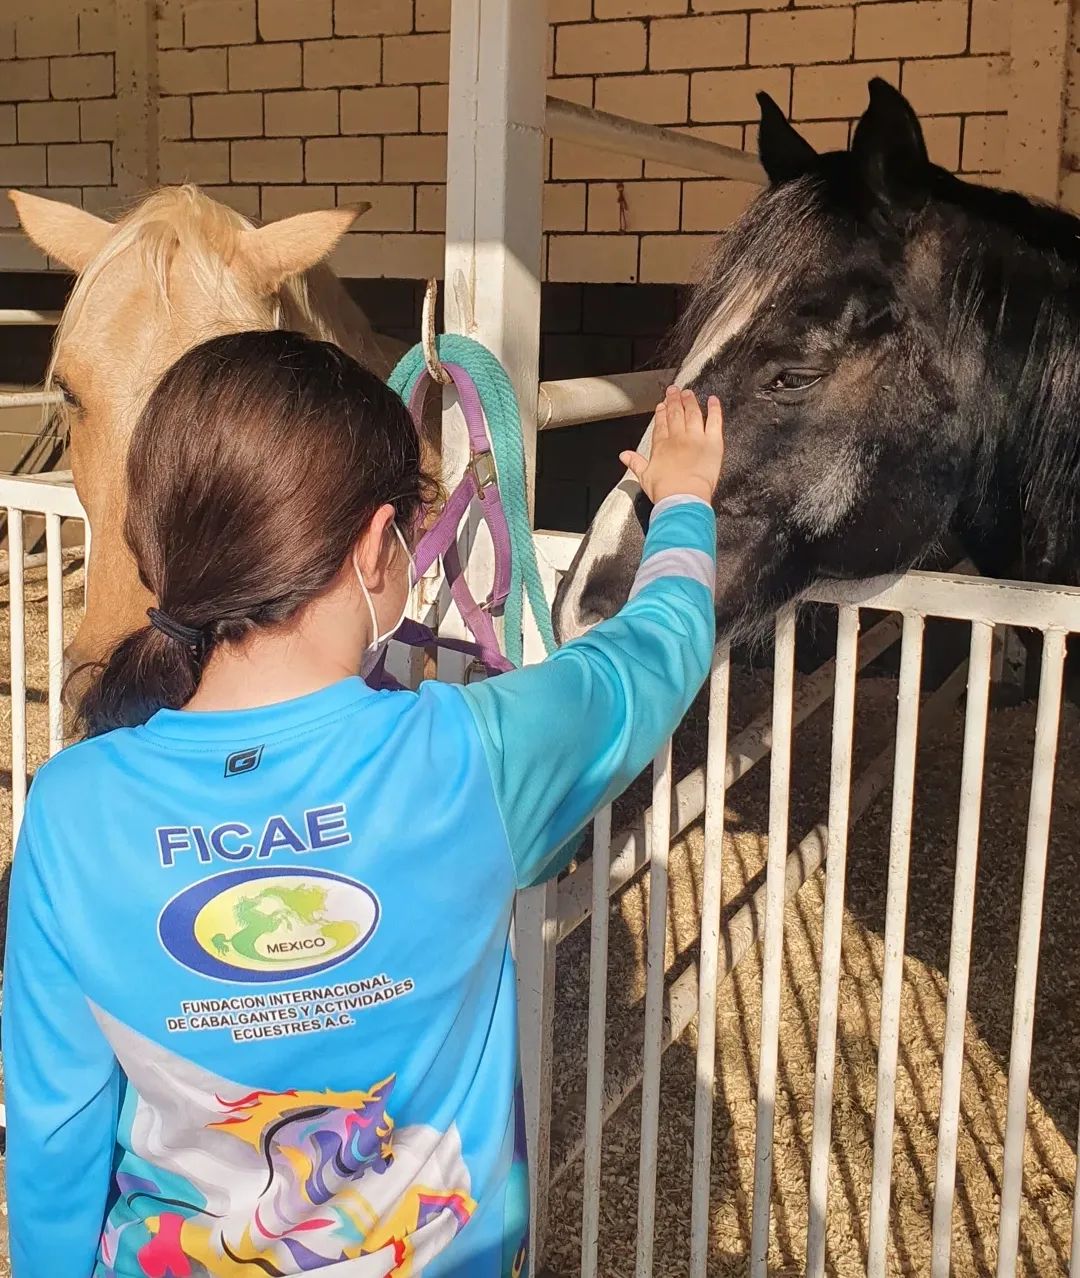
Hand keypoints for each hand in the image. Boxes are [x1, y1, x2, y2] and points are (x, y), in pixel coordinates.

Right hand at [620, 386, 723, 505]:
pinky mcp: (713, 442)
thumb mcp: (644, 477)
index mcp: (661, 446)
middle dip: (674, 400)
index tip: (661, 405)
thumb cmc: (665, 491)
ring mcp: (695, 438)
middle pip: (675, 414)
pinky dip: (714, 409)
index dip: (661, 413)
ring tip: (688, 393)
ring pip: (693, 413)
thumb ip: (635, 463)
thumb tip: (624, 455)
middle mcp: (678, 438)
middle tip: (673, 391)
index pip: (661, 424)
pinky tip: (713, 400)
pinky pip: (714, 420)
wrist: (683, 497)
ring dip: (690, 401)